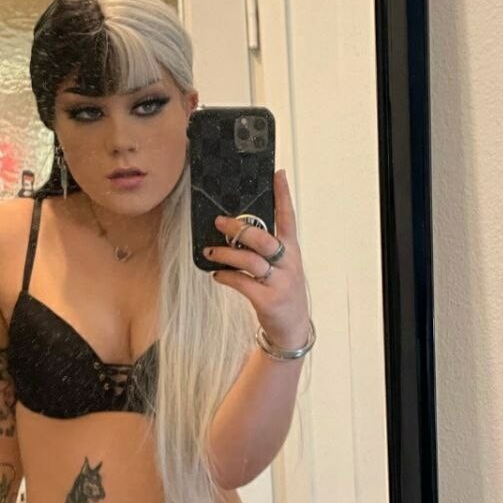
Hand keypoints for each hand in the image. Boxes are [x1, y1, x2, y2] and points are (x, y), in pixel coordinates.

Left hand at [204, 169, 310, 347]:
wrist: (293, 329)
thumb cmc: (283, 292)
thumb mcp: (283, 268)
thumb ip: (266, 251)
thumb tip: (236, 232)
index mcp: (292, 251)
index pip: (288, 218)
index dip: (283, 196)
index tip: (278, 174)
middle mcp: (288, 263)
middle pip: (263, 238)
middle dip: (239, 228)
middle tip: (219, 222)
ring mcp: (279, 282)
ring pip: (250, 261)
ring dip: (226, 253)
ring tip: (209, 252)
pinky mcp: (268, 300)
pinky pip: (242, 283)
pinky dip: (226, 276)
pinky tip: (216, 274)